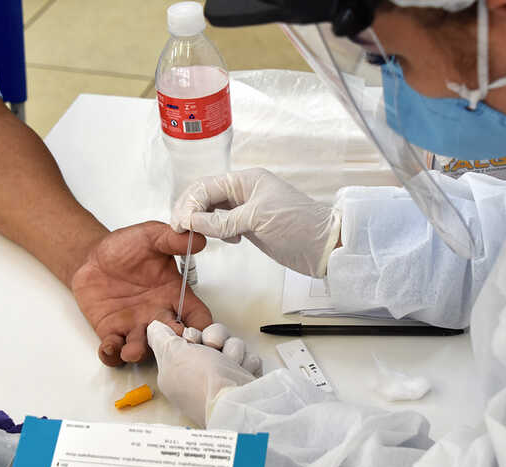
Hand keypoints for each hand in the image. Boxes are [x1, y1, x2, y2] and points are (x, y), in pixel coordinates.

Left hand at [72, 221, 212, 366]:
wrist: (93, 256)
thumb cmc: (126, 248)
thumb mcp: (151, 236)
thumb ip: (173, 239)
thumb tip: (198, 238)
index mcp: (174, 296)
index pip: (197, 318)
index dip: (203, 330)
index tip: (202, 336)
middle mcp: (158, 315)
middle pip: (173, 340)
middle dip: (173, 348)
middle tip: (169, 347)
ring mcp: (135, 327)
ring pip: (143, 349)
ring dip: (138, 353)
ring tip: (132, 350)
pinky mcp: (111, 332)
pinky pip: (114, 351)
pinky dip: (112, 355)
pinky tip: (109, 347)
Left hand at [147, 320, 254, 427]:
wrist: (236, 402)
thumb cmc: (203, 381)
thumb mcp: (173, 353)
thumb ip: (161, 338)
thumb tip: (154, 328)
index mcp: (178, 370)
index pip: (187, 339)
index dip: (191, 334)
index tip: (191, 339)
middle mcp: (200, 374)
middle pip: (211, 338)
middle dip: (215, 337)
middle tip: (213, 347)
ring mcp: (224, 378)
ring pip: (231, 345)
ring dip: (233, 349)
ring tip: (231, 363)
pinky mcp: (243, 380)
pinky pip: (248, 358)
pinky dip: (247, 362)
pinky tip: (241, 371)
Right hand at [171, 168, 340, 277]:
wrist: (325, 247)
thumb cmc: (299, 225)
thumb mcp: (257, 219)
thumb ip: (223, 220)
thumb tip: (193, 221)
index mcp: (246, 181)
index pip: (207, 186)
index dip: (189, 203)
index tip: (179, 223)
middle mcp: (244, 191)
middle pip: (206, 196)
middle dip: (190, 210)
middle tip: (179, 230)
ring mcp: (247, 209)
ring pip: (213, 210)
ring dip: (201, 221)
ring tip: (193, 235)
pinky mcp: (250, 226)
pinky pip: (223, 224)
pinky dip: (215, 230)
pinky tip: (220, 239)